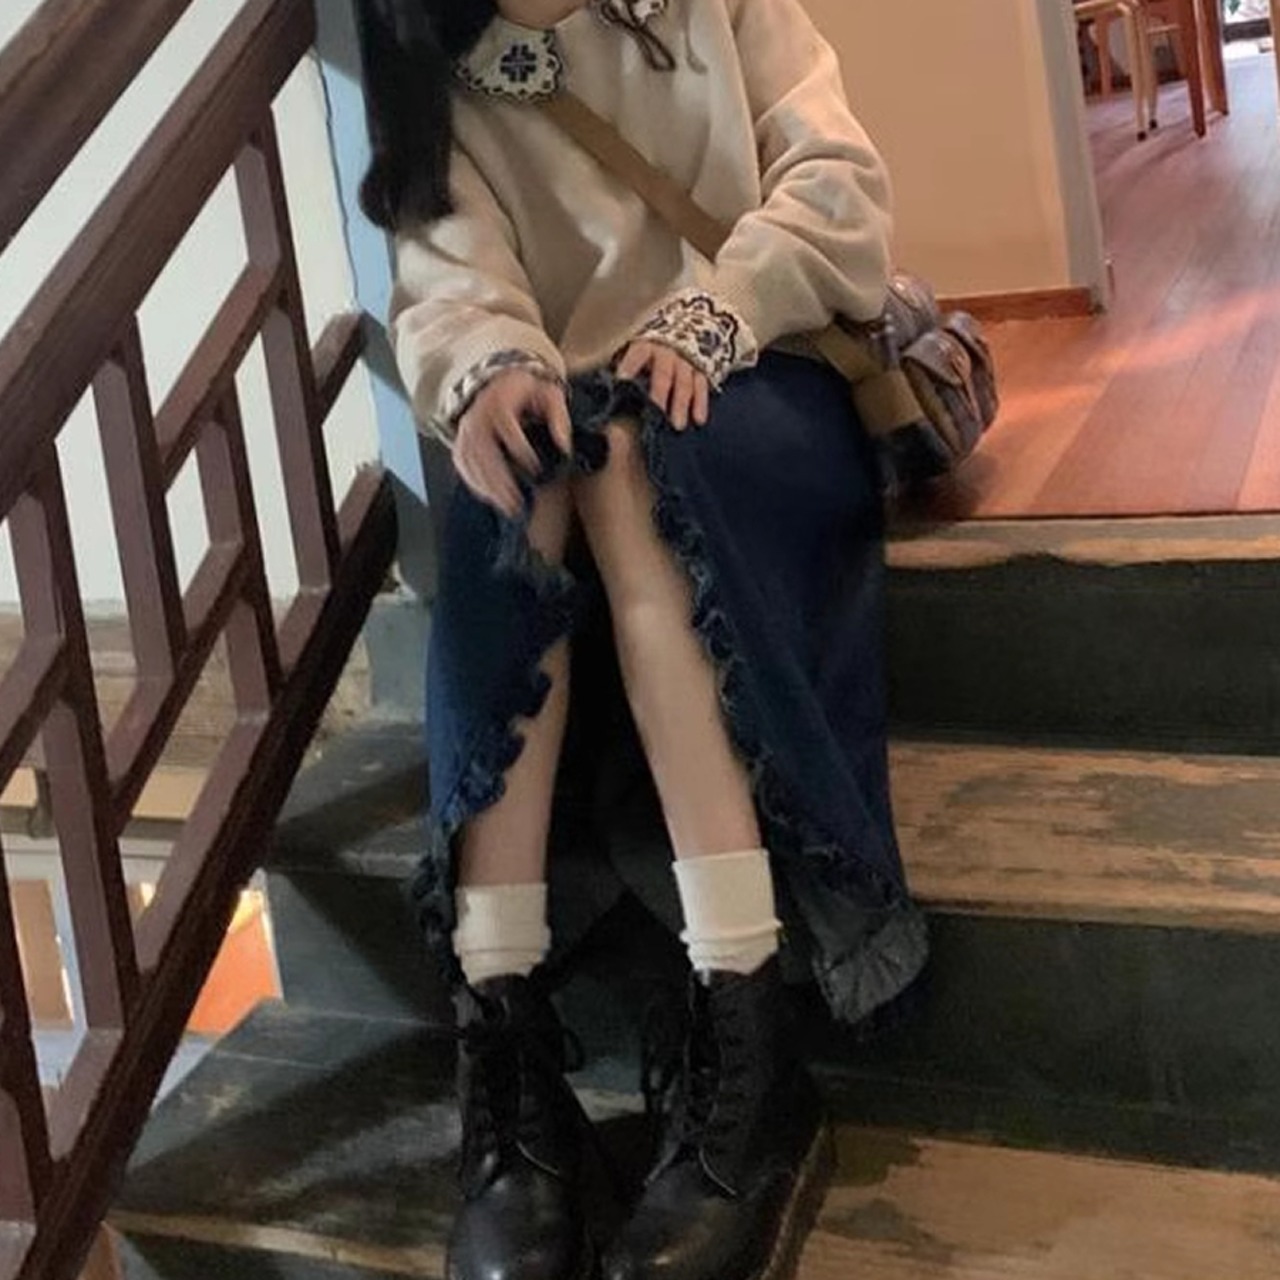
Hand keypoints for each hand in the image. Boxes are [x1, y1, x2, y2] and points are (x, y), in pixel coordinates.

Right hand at [454, 370, 571, 516]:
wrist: (500, 383)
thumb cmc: (527, 392)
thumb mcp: (550, 395)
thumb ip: (560, 417)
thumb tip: (564, 445)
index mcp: (499, 402)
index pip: (506, 426)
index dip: (520, 448)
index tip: (535, 467)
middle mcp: (478, 416)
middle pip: (484, 449)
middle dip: (500, 478)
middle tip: (517, 501)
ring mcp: (466, 430)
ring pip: (471, 460)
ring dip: (488, 486)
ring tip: (507, 506)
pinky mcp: (461, 441)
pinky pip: (463, 464)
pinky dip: (474, 482)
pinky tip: (489, 497)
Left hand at [617, 341, 709, 430]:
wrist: (683, 334)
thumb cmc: (647, 355)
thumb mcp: (632, 354)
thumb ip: (620, 370)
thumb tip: (605, 393)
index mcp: (646, 346)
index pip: (638, 354)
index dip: (631, 365)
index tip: (621, 380)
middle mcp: (667, 352)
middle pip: (664, 373)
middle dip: (660, 394)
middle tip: (655, 413)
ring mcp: (685, 362)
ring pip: (685, 383)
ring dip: (681, 404)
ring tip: (677, 426)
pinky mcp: (701, 371)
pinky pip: (702, 387)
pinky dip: (701, 404)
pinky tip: (699, 421)